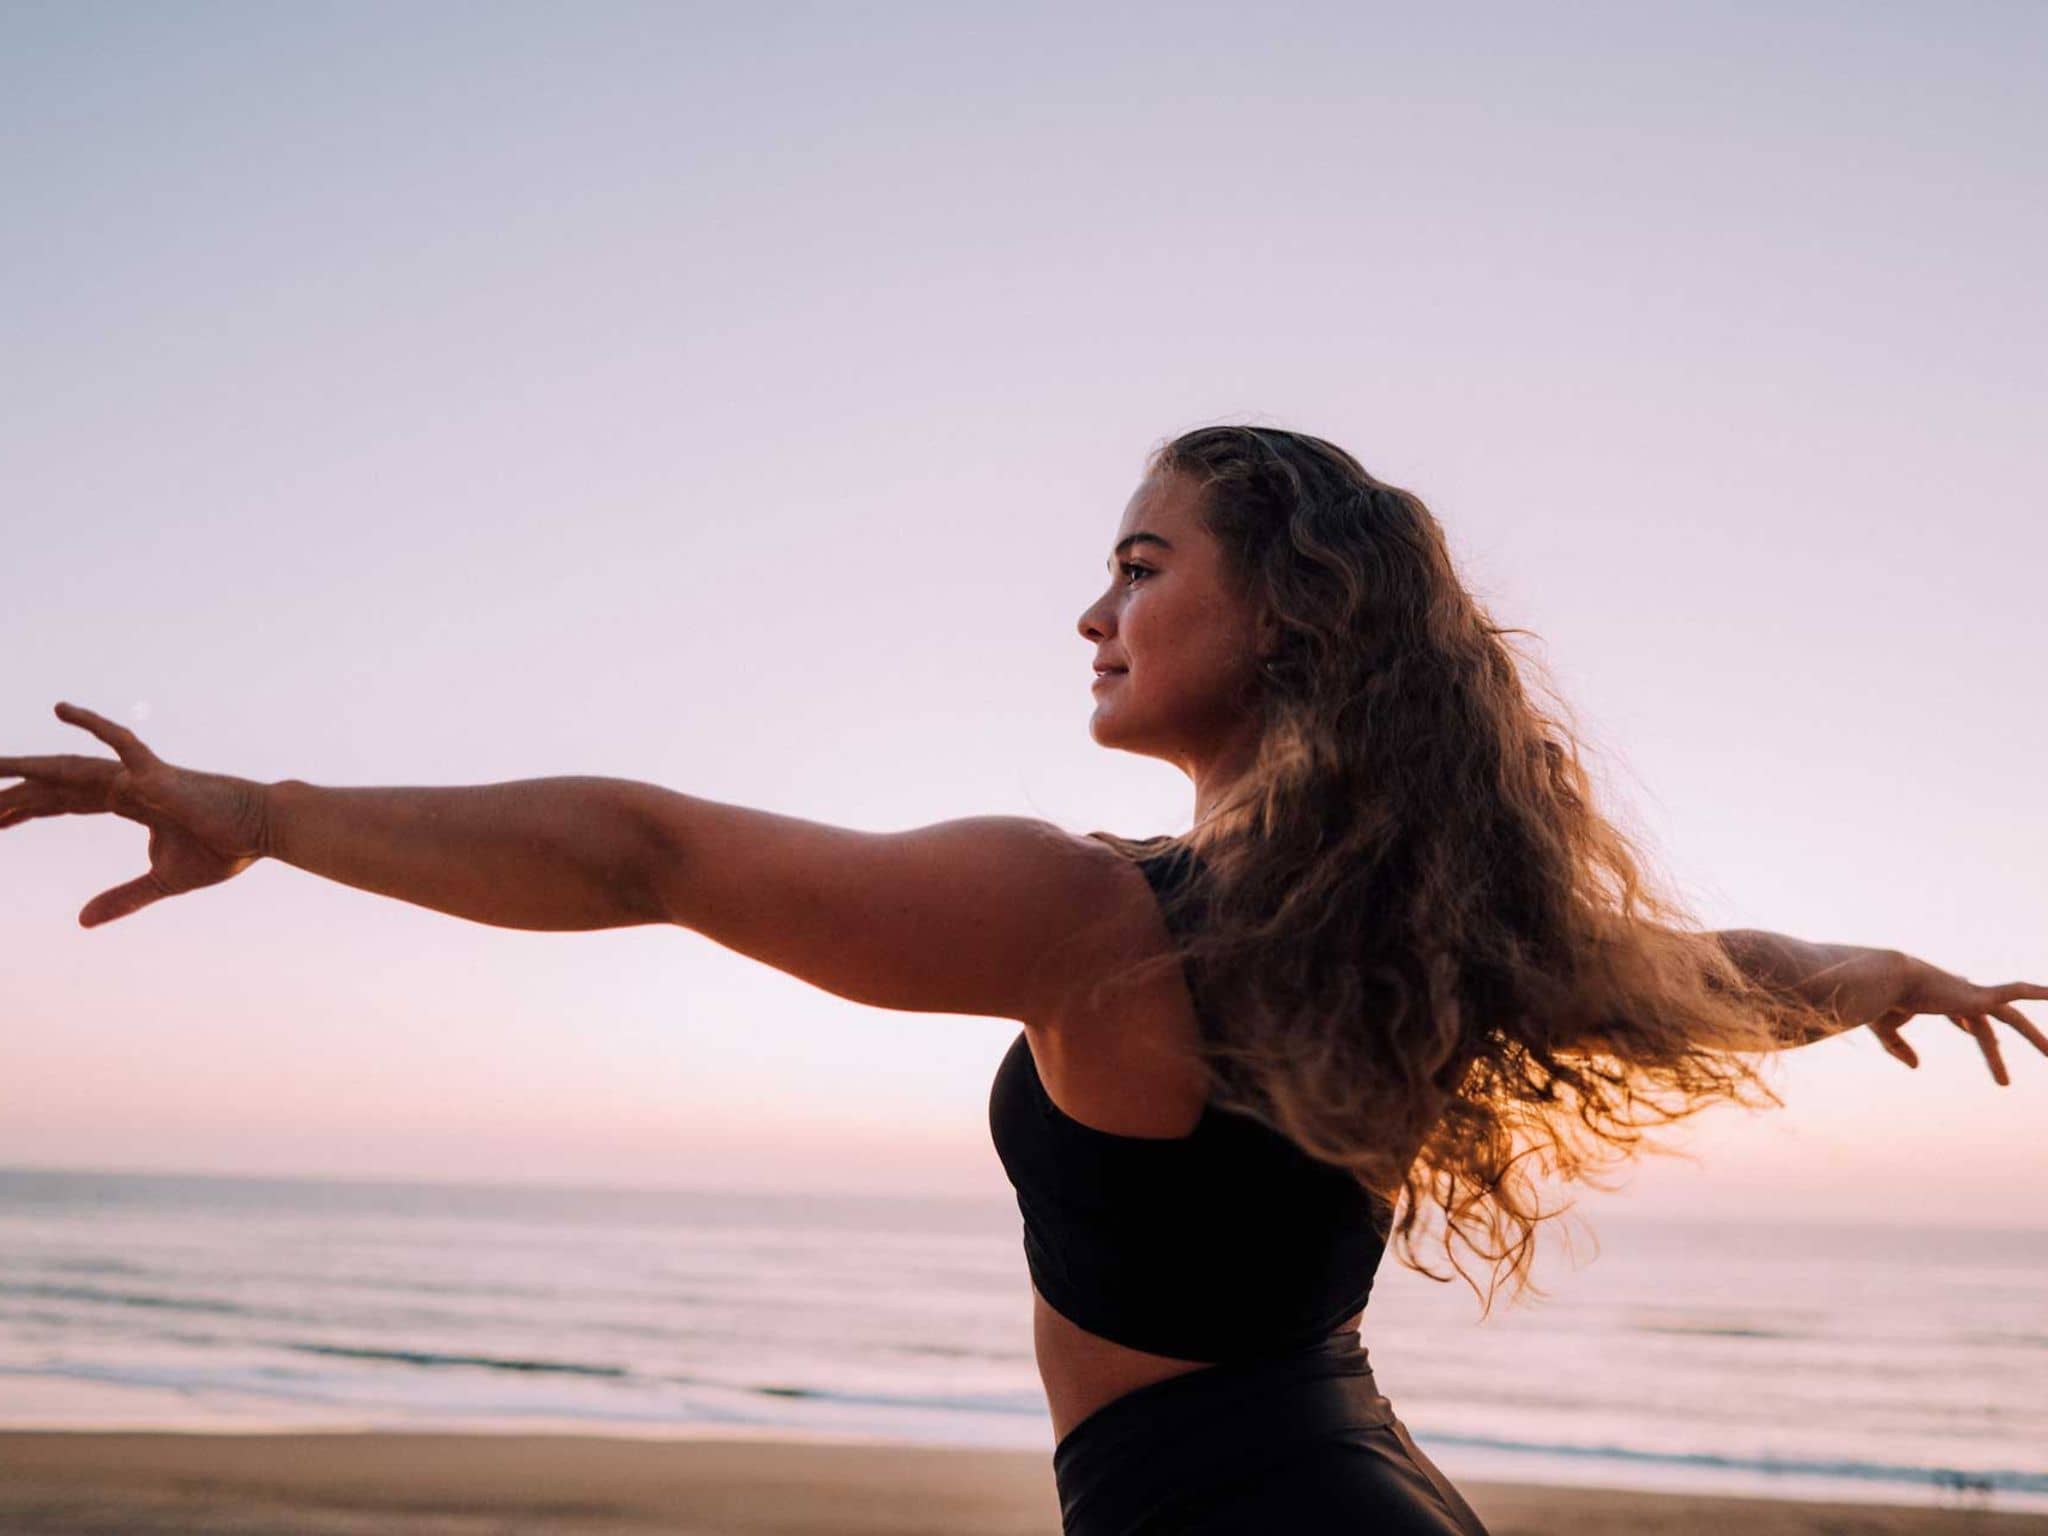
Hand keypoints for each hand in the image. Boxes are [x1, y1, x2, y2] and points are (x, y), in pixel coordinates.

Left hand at [0, 702, 271, 927]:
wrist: (265, 832)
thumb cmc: (225, 849)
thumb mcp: (162, 881)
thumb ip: (122, 898)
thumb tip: (80, 922)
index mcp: (129, 803)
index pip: (64, 803)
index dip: (27, 810)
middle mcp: (126, 784)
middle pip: (57, 786)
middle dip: (15, 796)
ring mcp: (139, 775)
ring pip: (71, 768)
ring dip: (28, 768)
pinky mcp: (157, 773)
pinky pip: (121, 743)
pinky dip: (93, 724)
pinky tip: (62, 710)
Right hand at [1864, 951, 2047, 1086]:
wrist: (1883, 982)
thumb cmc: (1879, 1002)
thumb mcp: (1885, 1030)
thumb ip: (1898, 1047)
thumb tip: (1916, 1066)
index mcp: (1939, 1000)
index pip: (1964, 1018)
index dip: (1971, 1029)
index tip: (1989, 1044)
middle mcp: (1960, 996)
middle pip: (1990, 1026)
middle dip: (2004, 1047)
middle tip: (2015, 1074)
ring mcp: (1972, 996)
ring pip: (2012, 1019)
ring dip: (2033, 1037)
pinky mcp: (1979, 997)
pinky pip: (2016, 992)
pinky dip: (2037, 991)